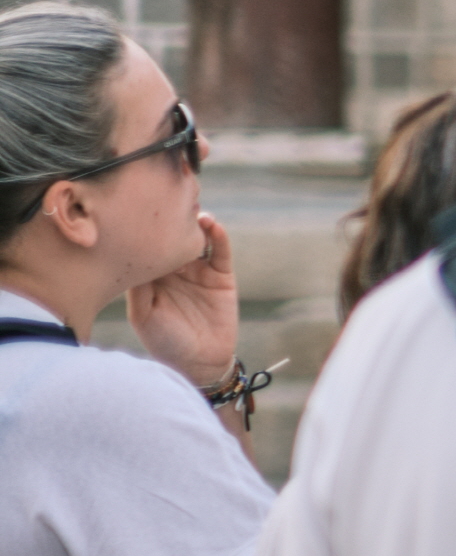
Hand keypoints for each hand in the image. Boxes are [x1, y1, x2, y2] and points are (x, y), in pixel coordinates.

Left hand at [128, 211, 239, 387]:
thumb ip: (139, 284)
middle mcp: (174, 267)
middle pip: (172, 235)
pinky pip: (220, 250)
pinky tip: (210, 222)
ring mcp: (198, 269)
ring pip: (196, 238)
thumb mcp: (143, 312)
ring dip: (193, 221)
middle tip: (163, 194)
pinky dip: (218, 235)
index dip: (143, 225)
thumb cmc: (164, 340)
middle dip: (169, 216)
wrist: (198, 361)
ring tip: (188, 206)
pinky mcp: (221, 274)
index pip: (147, 243)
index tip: (136, 205)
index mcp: (151, 273)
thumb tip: (134, 252)